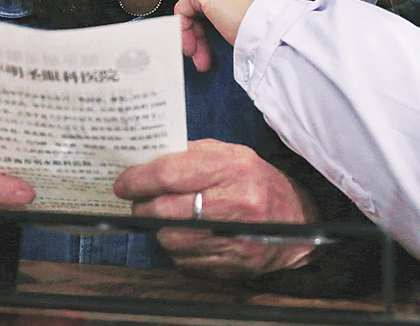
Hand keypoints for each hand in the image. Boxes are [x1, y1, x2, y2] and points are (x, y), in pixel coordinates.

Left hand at [113, 138, 316, 278]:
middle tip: (140, 201)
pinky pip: (183, 260)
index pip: (170, 173)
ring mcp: (231, 239)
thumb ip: (191, 153)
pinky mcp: (227, 266)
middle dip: (144, 206)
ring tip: (171, 217)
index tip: (123, 182)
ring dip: (161, 229)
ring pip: (169, 238)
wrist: (296, 223)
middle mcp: (233, 204)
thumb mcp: (232, 155)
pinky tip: (191, 236)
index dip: (139, 179)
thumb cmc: (257, 183)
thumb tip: (147, 160)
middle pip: (164, 210)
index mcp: (232, 168)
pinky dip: (179, 248)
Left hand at [174, 0, 286, 71]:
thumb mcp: (267, 22)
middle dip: (210, 36)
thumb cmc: (277, 29)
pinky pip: (185, 8)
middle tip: (209, 58)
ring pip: (200, 8)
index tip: (226, 45)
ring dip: (198, 37)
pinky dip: (185, 30)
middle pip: (216, 5)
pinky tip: (192, 48)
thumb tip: (239, 32)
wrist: (276, 26)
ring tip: (201, 59)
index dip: (227, 25)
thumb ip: (254, 19)